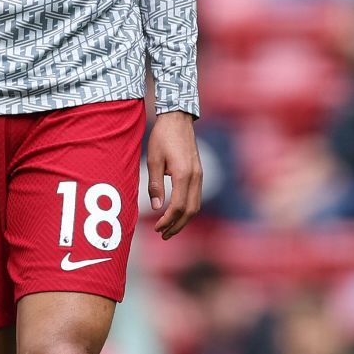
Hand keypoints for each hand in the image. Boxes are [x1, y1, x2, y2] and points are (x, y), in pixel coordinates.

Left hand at [147, 109, 202, 238]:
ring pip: (196, 205)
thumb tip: (157, 207)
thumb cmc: (163, 137)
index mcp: (183, 174)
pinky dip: (188, 209)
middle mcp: (195, 176)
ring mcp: (200, 174)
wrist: (178, 118)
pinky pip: (196, 197)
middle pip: (191, 210)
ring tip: (170, 228)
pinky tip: (177, 213)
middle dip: (177, 225)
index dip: (168, 220)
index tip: (157, 228)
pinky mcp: (199, 172)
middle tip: (163, 235)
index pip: (178, 206)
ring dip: (184, 220)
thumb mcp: (153, 160)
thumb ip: (155, 184)